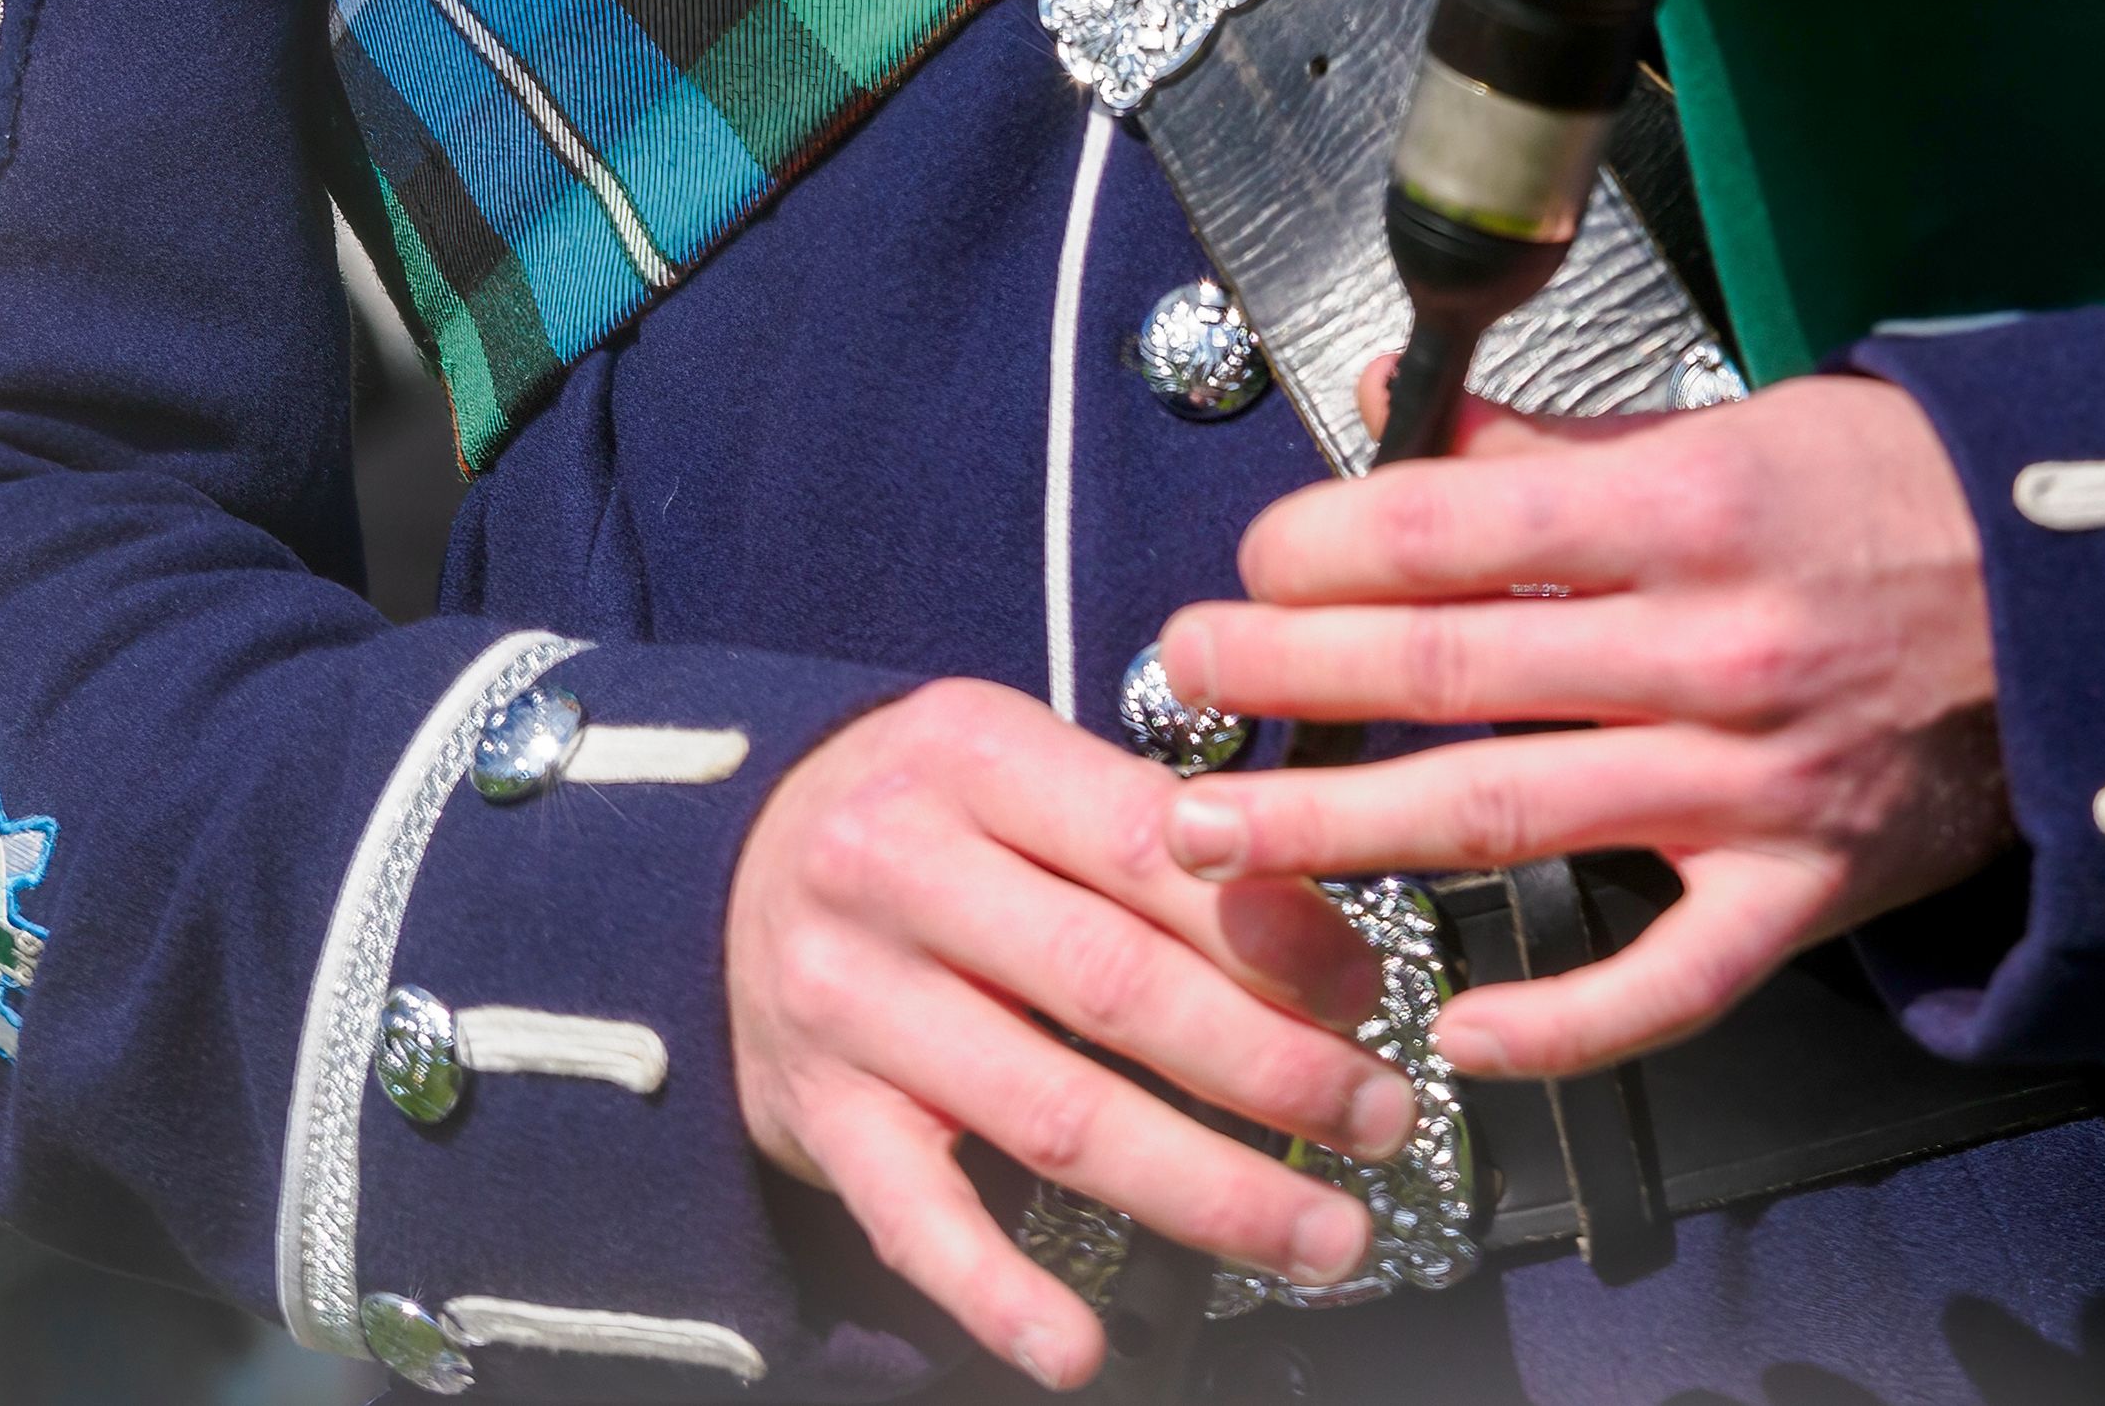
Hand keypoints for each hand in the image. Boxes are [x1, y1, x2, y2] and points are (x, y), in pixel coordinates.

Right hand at [729, 678, 1409, 1389]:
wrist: (722, 854)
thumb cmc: (933, 810)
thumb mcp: (1028, 764)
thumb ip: (1154, 829)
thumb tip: (1328, 941)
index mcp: (975, 758)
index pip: (1148, 848)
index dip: (1271, 931)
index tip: (1368, 995)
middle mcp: (901, 873)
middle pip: (1115, 990)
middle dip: (1272, 1070)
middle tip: (1382, 1121)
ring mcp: (852, 1004)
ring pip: (1050, 1114)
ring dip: (1203, 1189)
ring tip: (1320, 1235)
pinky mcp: (818, 1114)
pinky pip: (915, 1218)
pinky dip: (999, 1292)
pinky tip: (1082, 1347)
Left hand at [1151, 378, 2011, 1082]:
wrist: (2088, 604)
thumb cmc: (1901, 501)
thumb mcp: (1736, 426)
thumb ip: (1557, 440)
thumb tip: (1396, 417)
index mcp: (1689, 512)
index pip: (1454, 527)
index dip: (1323, 547)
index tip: (1254, 560)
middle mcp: (1709, 651)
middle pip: (1448, 673)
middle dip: (1288, 678)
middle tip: (1184, 677)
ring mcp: (1750, 784)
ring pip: (1507, 820)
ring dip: (1342, 834)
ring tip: (1218, 839)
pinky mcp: (1797, 890)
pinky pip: (1664, 981)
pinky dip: (1558, 1018)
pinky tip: (1455, 1018)